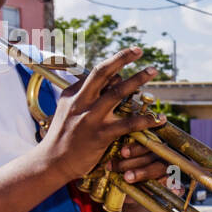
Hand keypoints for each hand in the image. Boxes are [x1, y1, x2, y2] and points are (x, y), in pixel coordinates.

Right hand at [37, 48, 165, 183]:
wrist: (53, 162)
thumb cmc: (64, 137)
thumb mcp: (68, 110)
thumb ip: (84, 96)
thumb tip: (108, 81)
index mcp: (73, 94)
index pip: (96, 74)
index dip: (114, 66)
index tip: (129, 59)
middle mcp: (81, 102)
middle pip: (102, 73)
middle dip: (121, 58)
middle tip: (139, 49)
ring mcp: (90, 117)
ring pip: (117, 92)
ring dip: (137, 80)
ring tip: (152, 70)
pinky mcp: (100, 134)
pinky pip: (128, 123)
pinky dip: (146, 120)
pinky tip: (158, 118)